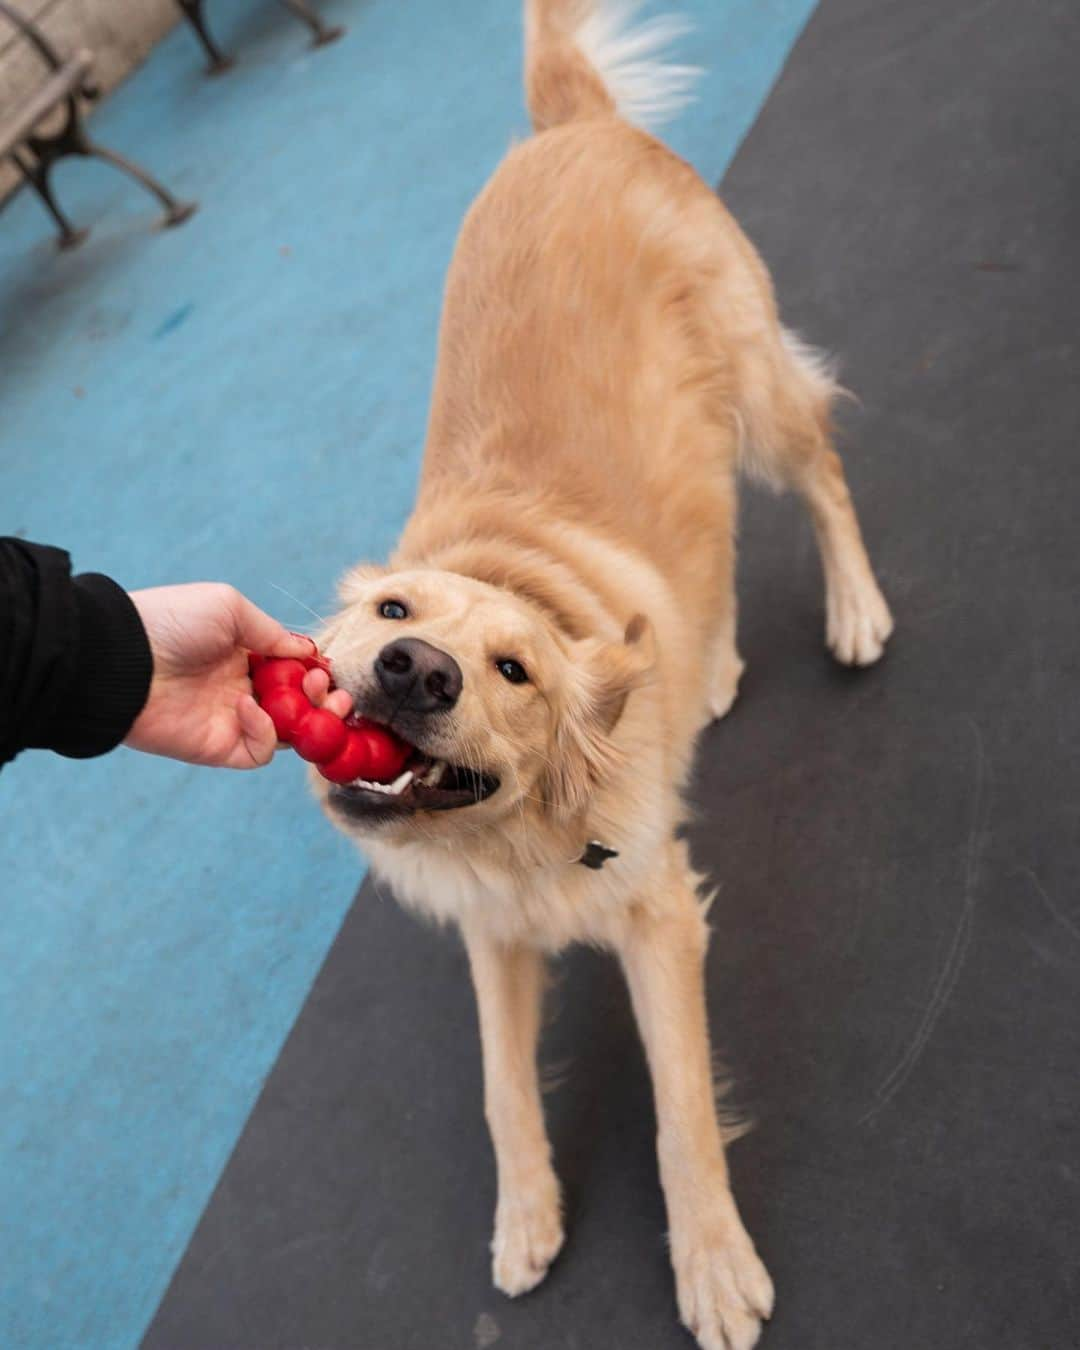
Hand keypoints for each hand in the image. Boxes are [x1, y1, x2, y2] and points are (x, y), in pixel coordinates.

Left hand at [125, 583, 350, 768]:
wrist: (121, 659)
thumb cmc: (171, 622)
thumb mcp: (228, 607)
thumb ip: (272, 632)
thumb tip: (308, 651)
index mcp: (242, 653)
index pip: (292, 669)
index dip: (314, 670)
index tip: (324, 667)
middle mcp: (240, 687)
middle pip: (297, 703)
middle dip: (321, 697)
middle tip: (328, 690)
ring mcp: (231, 720)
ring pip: (288, 731)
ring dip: (309, 718)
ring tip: (314, 698)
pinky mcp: (219, 747)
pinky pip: (260, 751)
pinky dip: (266, 732)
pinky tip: (249, 705)